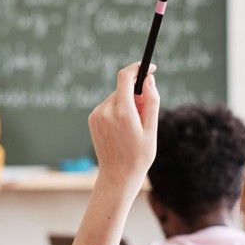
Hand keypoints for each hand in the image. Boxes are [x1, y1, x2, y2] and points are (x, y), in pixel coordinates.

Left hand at [88, 62, 159, 191]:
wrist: (117, 176)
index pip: (126, 76)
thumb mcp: (151, 129)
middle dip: (137, 94)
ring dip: (128, 104)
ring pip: (116, 97)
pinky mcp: (92, 119)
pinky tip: (123, 130)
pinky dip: (118, 110)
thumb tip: (149, 79)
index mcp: (122, 112)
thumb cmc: (139, 156)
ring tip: (134, 128)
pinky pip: (109, 106)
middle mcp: (105, 110)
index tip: (150, 68)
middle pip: (123, 88)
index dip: (139, 68)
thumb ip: (151, 101)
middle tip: (146, 114)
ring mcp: (96, 115)